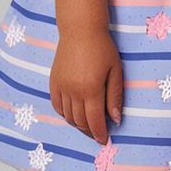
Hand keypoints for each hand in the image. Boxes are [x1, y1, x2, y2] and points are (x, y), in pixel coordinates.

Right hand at [49, 27, 123, 144]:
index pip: (95, 121)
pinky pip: (57, 106)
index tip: (104, 140)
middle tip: (97, 134)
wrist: (80, 30)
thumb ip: (115, 96)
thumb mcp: (115, 70)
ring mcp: (62, 87)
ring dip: (78, 125)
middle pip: (80, 122)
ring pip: (68, 116)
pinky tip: (73, 114)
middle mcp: (74, 91)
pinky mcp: (54, 82)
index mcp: (91, 89)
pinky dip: (65, 114)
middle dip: (90, 132)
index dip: (100, 134)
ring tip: (87, 126)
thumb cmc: (102, 48)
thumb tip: (116, 119)